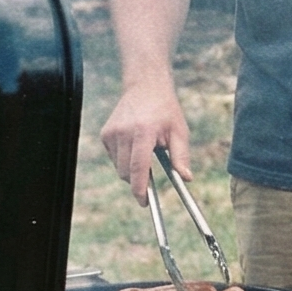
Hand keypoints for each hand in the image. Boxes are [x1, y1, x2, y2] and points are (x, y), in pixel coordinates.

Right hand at [100, 80, 190, 203]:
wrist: (145, 87)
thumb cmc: (166, 110)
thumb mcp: (179, 131)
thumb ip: (181, 156)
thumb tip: (186, 178)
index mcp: (143, 132)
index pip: (138, 167)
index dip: (140, 188)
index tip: (144, 203)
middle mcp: (123, 133)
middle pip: (126, 172)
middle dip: (137, 181)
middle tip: (150, 183)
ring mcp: (111, 133)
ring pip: (118, 167)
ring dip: (131, 170)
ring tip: (146, 153)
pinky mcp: (105, 134)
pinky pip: (113, 158)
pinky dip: (124, 159)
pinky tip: (135, 145)